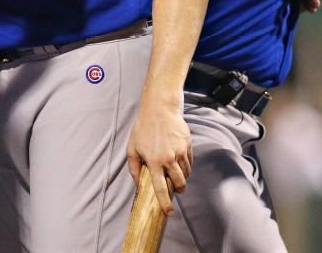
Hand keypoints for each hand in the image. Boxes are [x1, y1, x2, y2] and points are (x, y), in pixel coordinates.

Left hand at [126, 102, 192, 216]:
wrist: (159, 109)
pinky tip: (179, 160)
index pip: (160, 188)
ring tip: (176, 174)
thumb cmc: (143, 128)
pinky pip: (190, 161)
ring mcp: (180, 151)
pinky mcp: (188, 145)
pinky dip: (186, 164)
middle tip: (177, 190)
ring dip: (183, 177)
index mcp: (154, 162)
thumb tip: (138, 184)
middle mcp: (168, 158)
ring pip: (186, 173)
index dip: (165, 203)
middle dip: (179, 190)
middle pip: (179, 183)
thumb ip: (134, 168)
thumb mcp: (132, 148)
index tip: (169, 213)